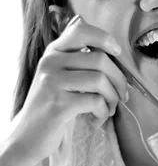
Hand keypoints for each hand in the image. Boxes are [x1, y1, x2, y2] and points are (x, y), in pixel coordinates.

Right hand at [11, 18, 128, 163]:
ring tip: (109, 109)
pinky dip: (103, 112)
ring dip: (113, 98)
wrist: (28, 135)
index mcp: (54, 52)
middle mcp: (51, 62)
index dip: (105, 38)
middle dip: (119, 80)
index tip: (116, 53)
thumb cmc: (51, 106)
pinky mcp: (59, 104)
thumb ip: (77, 61)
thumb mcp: (59, 77)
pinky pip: (95, 101)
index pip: (81, 30)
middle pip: (100, 59)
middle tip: (122, 96)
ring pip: (100, 80)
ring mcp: (53, 83)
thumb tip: (110, 49)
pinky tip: (97, 120)